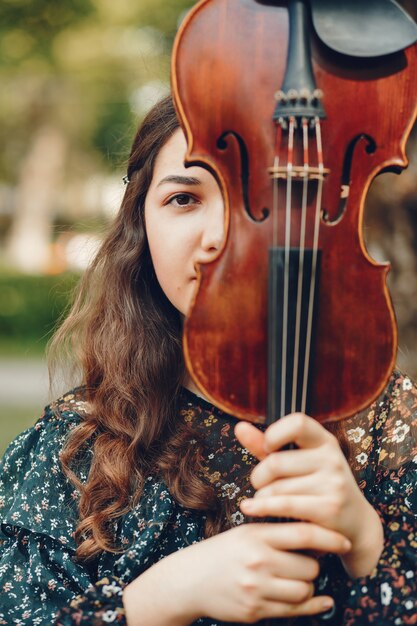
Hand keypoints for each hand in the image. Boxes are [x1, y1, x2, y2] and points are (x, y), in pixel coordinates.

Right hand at [124, 521, 349, 624]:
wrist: (190, 579)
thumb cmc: (224, 551)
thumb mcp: (247, 533)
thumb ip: (277, 533)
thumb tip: (317, 535)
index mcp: (256, 535)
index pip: (303, 533)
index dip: (329, 538)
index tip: (344, 541)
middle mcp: (258, 561)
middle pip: (309, 567)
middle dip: (313, 566)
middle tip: (304, 563)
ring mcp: (256, 588)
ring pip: (304, 590)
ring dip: (307, 585)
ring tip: (296, 579)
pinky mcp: (255, 611)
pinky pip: (294, 611)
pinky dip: (313, 606)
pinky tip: (323, 602)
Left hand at [235, 414, 383, 577]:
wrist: (355, 524)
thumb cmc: (318, 487)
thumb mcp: (298, 462)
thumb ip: (267, 446)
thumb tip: (239, 427)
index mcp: (325, 441)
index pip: (298, 423)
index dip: (275, 433)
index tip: (267, 447)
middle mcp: (332, 458)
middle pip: (276, 462)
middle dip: (259, 476)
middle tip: (260, 485)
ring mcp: (333, 483)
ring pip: (277, 487)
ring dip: (262, 497)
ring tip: (266, 500)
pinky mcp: (330, 508)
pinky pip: (284, 505)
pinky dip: (262, 508)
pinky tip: (250, 508)